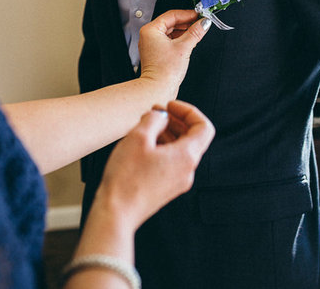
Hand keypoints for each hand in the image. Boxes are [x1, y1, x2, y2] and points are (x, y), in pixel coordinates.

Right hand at [93, 100, 215, 229]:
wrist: (116, 214)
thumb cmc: (126, 178)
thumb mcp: (138, 137)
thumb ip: (154, 119)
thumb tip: (161, 116)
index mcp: (187, 156)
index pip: (203, 126)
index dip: (188, 111)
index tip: (170, 106)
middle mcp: (188, 170)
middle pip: (193, 137)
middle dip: (176, 120)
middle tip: (156, 111)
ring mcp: (178, 182)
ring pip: (181, 150)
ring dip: (168, 133)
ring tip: (147, 125)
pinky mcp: (167, 189)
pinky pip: (172, 162)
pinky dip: (163, 148)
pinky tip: (144, 145)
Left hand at [138, 9, 209, 98]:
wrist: (158, 89)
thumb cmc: (164, 71)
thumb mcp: (184, 47)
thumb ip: (196, 32)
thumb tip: (204, 23)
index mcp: (151, 30)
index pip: (172, 15)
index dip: (188, 14)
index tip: (199, 15)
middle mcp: (149, 36)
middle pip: (171, 22)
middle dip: (187, 23)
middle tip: (201, 22)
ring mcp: (152, 44)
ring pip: (171, 31)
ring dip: (184, 31)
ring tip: (197, 31)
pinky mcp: (156, 52)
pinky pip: (169, 40)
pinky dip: (180, 39)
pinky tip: (190, 40)